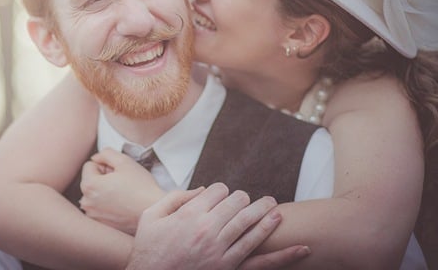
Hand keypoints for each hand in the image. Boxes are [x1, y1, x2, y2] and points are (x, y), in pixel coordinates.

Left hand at [79, 148, 165, 234]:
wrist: (154, 210)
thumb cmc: (141, 186)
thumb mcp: (124, 161)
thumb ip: (106, 153)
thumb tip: (96, 158)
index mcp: (88, 185)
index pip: (89, 166)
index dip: (105, 165)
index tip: (118, 173)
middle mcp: (86, 202)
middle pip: (91, 180)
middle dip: (103, 178)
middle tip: (122, 183)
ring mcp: (93, 215)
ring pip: (94, 194)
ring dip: (104, 191)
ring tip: (122, 194)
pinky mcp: (101, 223)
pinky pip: (99, 207)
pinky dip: (107, 204)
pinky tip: (122, 204)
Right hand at [127, 183, 310, 269]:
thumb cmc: (148, 249)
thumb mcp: (151, 217)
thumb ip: (175, 197)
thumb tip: (202, 189)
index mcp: (190, 214)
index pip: (218, 190)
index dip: (221, 190)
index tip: (220, 195)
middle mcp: (208, 229)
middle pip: (237, 202)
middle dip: (243, 198)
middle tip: (247, 199)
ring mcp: (220, 250)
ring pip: (251, 224)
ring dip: (265, 212)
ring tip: (274, 207)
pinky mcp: (228, 267)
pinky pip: (260, 258)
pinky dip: (283, 254)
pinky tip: (302, 247)